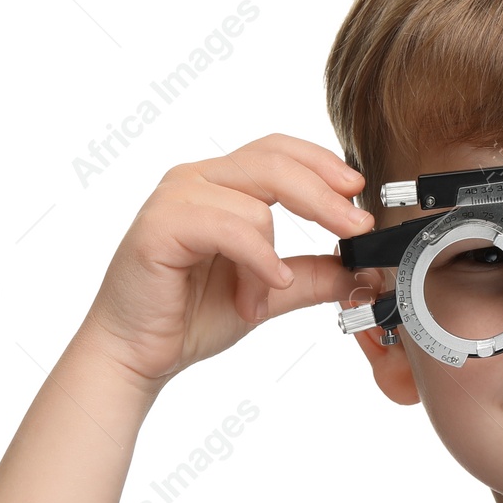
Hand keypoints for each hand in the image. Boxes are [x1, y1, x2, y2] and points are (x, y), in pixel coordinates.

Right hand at [78, 133, 378, 388]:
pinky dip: (258, 259)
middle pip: (274, 163)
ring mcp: (175, 198)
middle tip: (358, 227)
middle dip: (325, 195)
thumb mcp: (270, 292)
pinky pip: (229, 229)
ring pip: (256, 204)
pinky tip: (268, 286)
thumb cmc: (189, 316)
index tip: (360, 194)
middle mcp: (197, 180)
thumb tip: (364, 270)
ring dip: (273, 259)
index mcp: (221, 184)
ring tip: (265, 297)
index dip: (323, 165)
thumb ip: (314, 275)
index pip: (279, 151)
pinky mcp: (160, 225)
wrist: (138, 352)